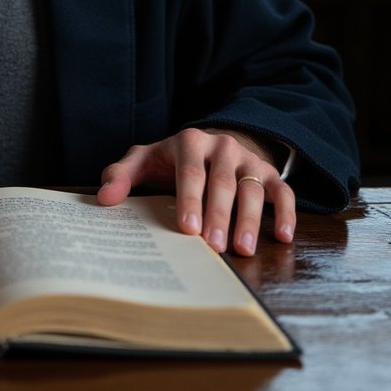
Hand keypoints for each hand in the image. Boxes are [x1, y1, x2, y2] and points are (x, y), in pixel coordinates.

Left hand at [95, 127, 295, 255]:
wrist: (211, 142)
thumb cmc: (172, 159)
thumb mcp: (144, 160)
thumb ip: (121, 175)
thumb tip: (103, 199)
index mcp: (190, 142)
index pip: (190, 172)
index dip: (190, 199)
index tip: (187, 228)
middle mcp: (223, 147)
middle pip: (222, 183)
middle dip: (218, 216)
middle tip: (214, 248)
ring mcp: (249, 160)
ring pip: (253, 189)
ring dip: (251, 220)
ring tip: (244, 249)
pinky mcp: (270, 173)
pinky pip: (283, 192)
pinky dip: (287, 213)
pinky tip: (284, 237)